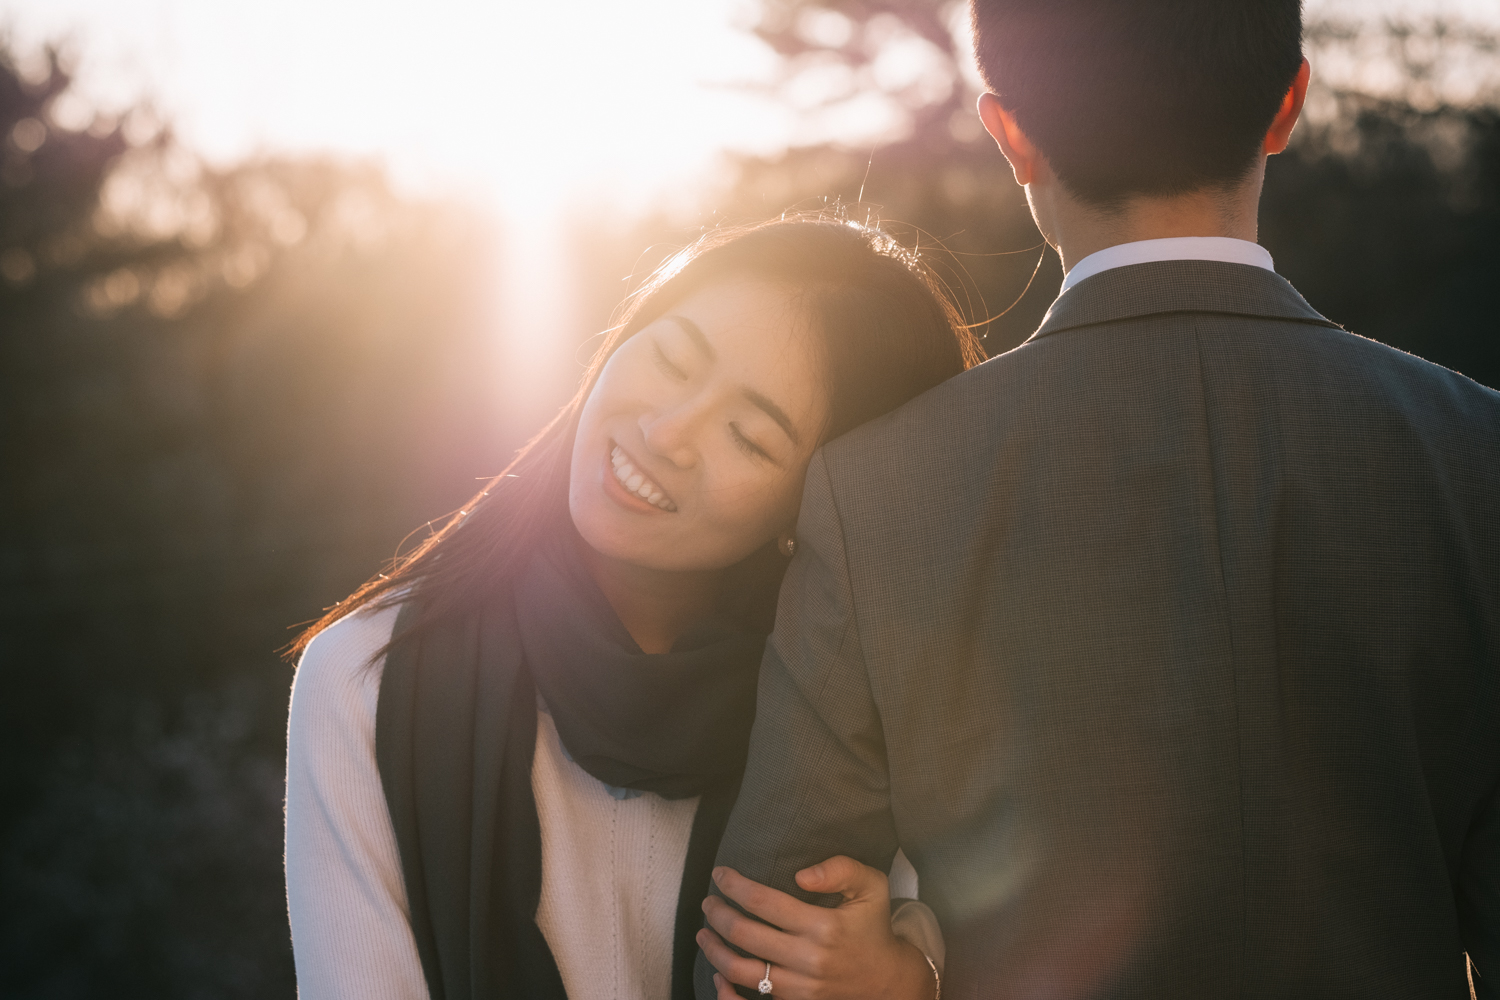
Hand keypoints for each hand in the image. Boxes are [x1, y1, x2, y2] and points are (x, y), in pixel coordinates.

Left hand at [698, 857, 935, 999]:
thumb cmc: (873, 927)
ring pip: (741, 970)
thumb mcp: (872, 886)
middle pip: (745, 934)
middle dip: (717, 914)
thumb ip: (841, 869)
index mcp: (823, 926)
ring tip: (704, 933)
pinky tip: (717, 974)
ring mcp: (800, 987)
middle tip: (708, 902)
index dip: (734, 885)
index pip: (763, 902)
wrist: (888, 980)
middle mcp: (808, 959)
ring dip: (714, 950)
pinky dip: (727, 992)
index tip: (720, 875)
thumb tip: (801, 874)